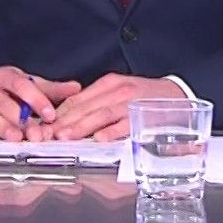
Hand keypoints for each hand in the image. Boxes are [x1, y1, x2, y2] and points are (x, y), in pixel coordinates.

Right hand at [0, 66, 80, 140]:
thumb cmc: (0, 88)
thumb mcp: (23, 83)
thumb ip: (48, 89)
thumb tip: (76, 88)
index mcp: (6, 77)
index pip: (22, 85)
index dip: (37, 100)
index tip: (50, 115)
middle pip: (5, 103)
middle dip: (21, 121)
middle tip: (35, 135)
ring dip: (1, 127)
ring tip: (15, 139)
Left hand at [43, 73, 186, 141]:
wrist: (178, 94)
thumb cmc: (145, 97)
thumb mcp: (118, 93)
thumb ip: (96, 103)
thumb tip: (70, 118)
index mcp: (108, 84)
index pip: (77, 98)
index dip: (58, 113)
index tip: (43, 125)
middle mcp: (117, 90)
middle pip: (85, 106)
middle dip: (63, 121)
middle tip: (46, 133)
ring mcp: (131, 102)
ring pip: (101, 114)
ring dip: (81, 126)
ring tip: (65, 136)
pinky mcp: (145, 115)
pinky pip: (126, 123)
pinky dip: (113, 131)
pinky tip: (100, 139)